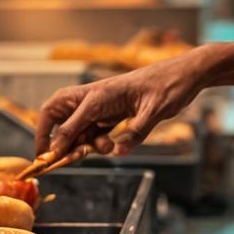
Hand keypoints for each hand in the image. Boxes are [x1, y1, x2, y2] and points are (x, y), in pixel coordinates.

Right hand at [35, 48, 216, 157]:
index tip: (49, 158)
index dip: (54, 140)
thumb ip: (136, 131)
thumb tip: (119, 151)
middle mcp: (95, 98)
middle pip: (57, 116)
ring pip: (75, 127)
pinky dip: (94, 142)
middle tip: (58, 157)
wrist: (184, 74)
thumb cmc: (169, 85)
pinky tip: (111, 145)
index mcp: (100, 94)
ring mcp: (101, 105)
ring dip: (81, 143)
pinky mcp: (111, 112)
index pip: (65, 118)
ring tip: (106, 147)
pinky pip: (92, 130)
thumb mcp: (156, 110)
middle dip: (54, 138)